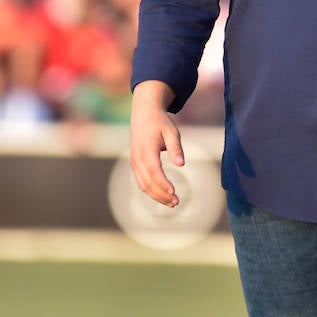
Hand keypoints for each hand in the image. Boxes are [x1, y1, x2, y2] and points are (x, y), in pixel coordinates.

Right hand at [129, 80, 183, 207]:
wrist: (143, 113)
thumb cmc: (160, 122)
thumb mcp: (171, 131)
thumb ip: (176, 148)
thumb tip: (181, 164)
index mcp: (146, 150)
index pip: (154, 171)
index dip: (163, 184)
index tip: (173, 192)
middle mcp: (137, 158)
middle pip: (148, 182)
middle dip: (162, 194)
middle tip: (177, 202)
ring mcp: (134, 162)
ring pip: (143, 185)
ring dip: (156, 196)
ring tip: (172, 203)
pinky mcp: (135, 164)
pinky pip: (141, 182)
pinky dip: (151, 191)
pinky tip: (163, 196)